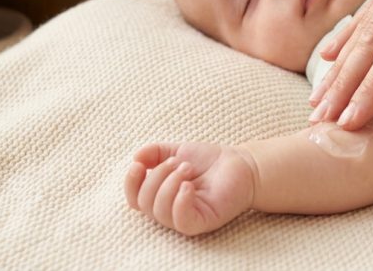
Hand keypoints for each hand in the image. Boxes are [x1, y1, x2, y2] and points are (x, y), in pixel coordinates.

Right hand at [125, 142, 255, 235]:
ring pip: (160, 212)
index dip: (130, 183)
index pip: (134, 199)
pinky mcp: (202, 222)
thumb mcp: (177, 150)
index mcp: (160, 196)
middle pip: (144, 203)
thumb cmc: (209, 161)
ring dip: (169, 184)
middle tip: (178, 162)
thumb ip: (155, 153)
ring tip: (188, 168)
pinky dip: (180, 201)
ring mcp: (186, 217)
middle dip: (156, 177)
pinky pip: (182, 221)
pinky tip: (189, 185)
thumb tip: (136, 157)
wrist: (241, 163)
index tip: (138, 164)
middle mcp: (170, 210)